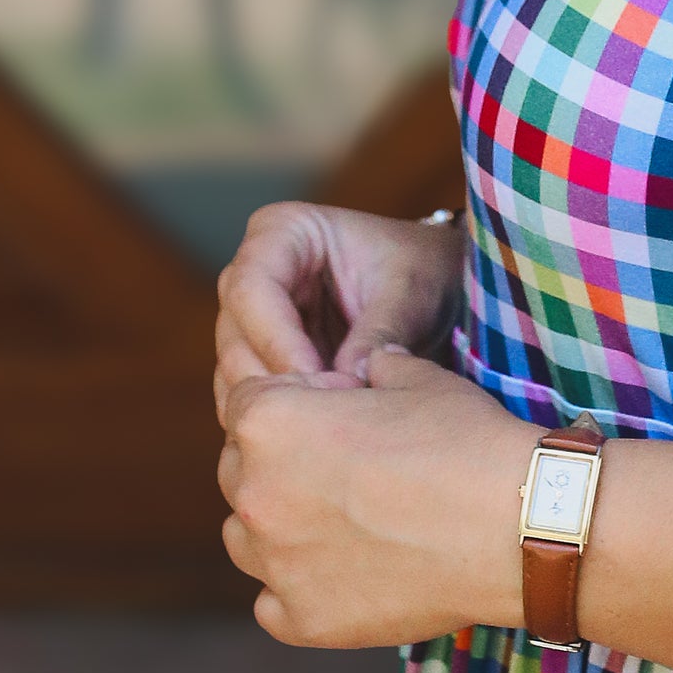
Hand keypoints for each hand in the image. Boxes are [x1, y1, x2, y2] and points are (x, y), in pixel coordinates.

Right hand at [215, 204, 462, 423]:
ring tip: (326, 432)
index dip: (276, 338)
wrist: (439, 291)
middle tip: (323, 417)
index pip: (251, 287)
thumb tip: (346, 379)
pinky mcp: (263, 362)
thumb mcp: (411, 294)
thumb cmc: (425, 273)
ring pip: (234, 374)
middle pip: (233, 335)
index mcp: (284, 231)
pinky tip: (315, 441)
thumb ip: (378, 332)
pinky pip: (249, 399)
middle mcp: (254, 272)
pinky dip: (279, 421)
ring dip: (274, 408)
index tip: (319, 379)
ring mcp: (253, 320)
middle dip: (274, 380)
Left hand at [218, 346, 535, 647]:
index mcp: (268, 422)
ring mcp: (275, 565)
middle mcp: (255, 493)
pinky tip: (340, 569)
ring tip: (337, 516)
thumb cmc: (461, 440)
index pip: (247, 403)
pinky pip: (272, 602)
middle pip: (237, 469)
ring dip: (277, 522)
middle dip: (277, 460)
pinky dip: (296, 586)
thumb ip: (371, 365)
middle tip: (342, 463)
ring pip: (244, 537)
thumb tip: (367, 363)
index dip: (295, 398)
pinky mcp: (303, 621)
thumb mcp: (414, 376)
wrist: (512, 527)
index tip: (340, 409)